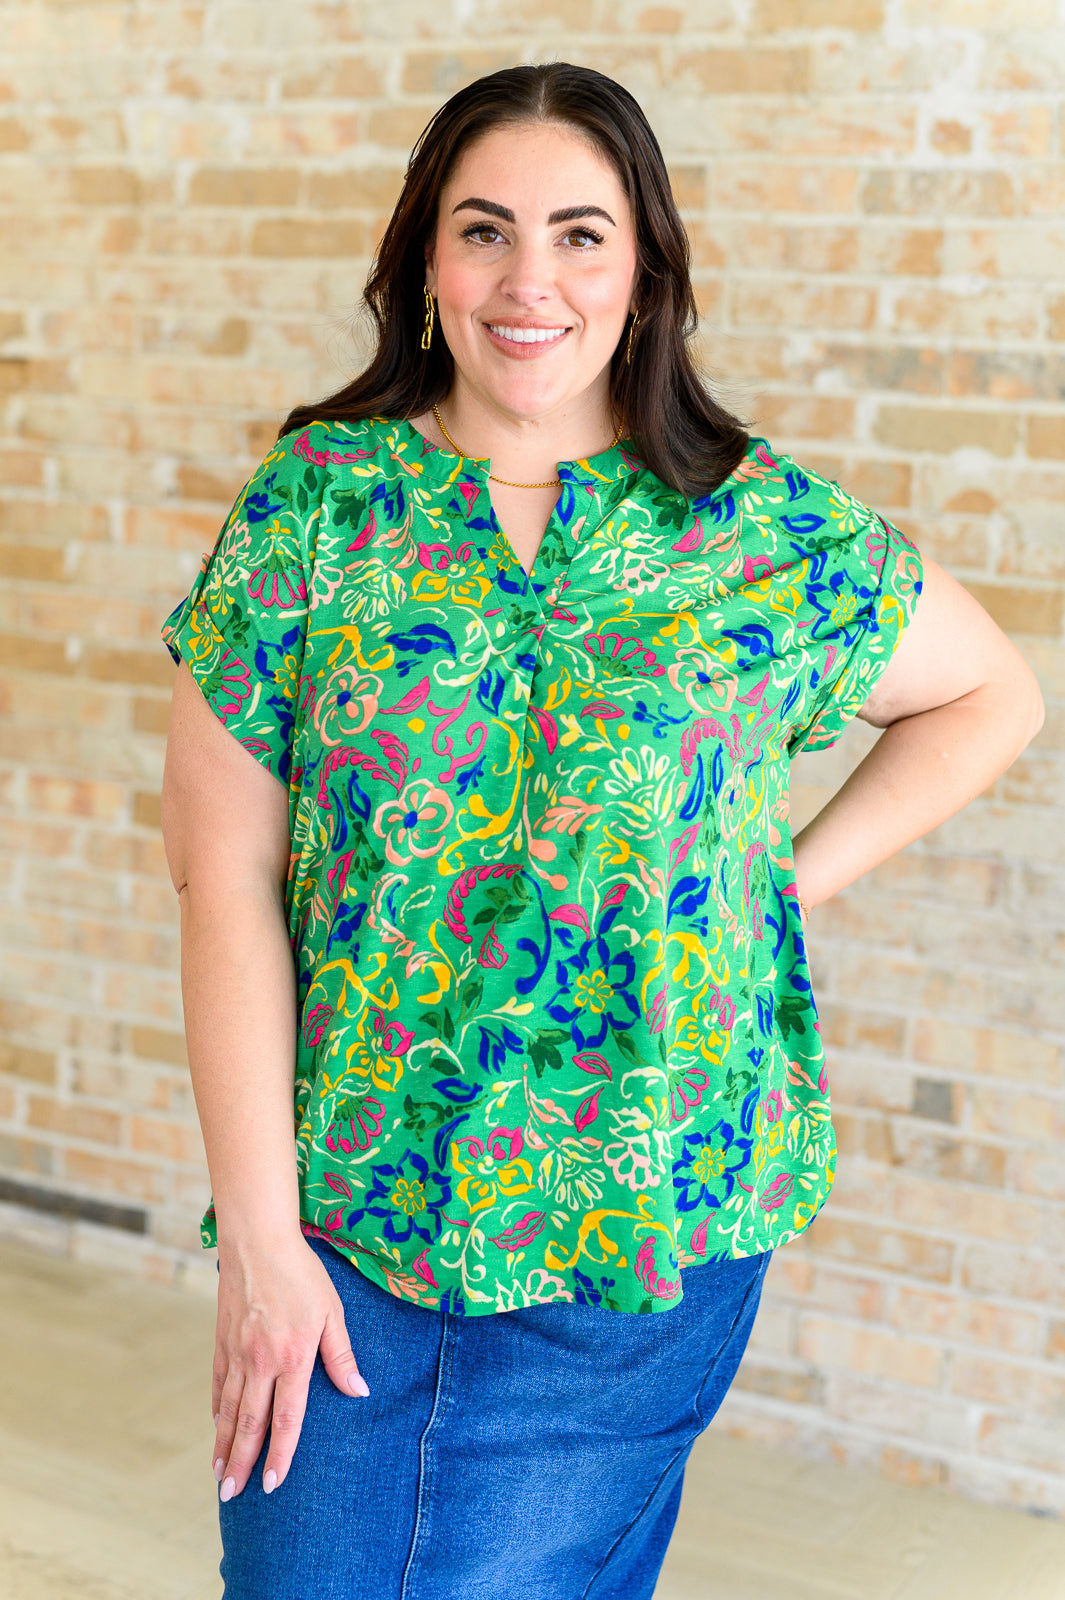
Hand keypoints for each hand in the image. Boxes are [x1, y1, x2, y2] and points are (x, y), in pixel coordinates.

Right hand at [211, 1233, 368, 1500]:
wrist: (257, 1242)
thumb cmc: (302, 1274)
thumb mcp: (332, 1311)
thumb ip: (341, 1355)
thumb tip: (358, 1391)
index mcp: (292, 1358)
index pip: (286, 1418)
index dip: (280, 1455)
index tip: (274, 1484)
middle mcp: (261, 1362)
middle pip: (250, 1424)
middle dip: (242, 1463)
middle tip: (233, 1495)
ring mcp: (237, 1353)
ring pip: (229, 1410)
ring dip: (224, 1445)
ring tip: (220, 1476)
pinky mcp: (221, 1341)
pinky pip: (218, 1384)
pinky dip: (217, 1410)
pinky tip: (218, 1427)